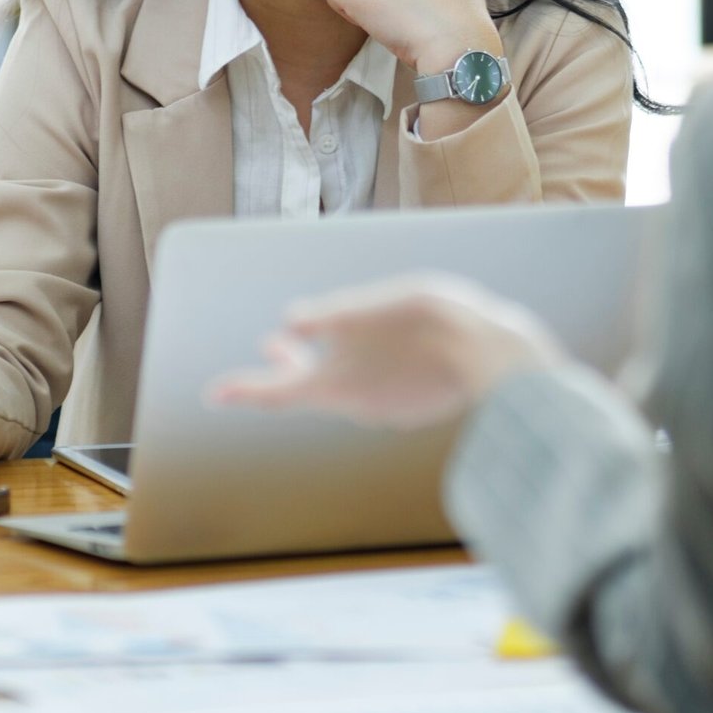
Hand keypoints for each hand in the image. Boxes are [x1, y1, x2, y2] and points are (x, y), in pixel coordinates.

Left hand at [206, 273, 566, 429]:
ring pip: (338, 384)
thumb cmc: (440, 325)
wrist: (499, 360)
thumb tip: (290, 318)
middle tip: (270, 345)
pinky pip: (369, 387)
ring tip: (308, 336)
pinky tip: (369, 349)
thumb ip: (336, 314)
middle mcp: (356, 402)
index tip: (213, 394)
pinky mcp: (404, 405)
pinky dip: (357, 367)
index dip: (245, 390)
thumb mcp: (382, 305)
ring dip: (320, 361)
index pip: (279, 391)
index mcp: (339, 383)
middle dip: (285, 364)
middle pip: (306, 385)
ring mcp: (381, 407)